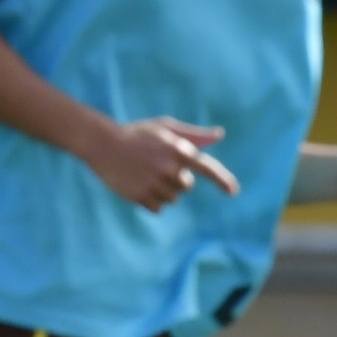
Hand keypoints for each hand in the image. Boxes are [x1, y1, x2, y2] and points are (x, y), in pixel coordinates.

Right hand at [74, 115, 236, 211]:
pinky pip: (158, 208)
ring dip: (163, 190)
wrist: (103, 144)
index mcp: (178, 150)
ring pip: (173, 199)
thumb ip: (193, 135)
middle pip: (187, 186)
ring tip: (145, 174)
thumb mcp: (165, 128)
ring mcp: (154, 184)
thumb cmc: (138, 134)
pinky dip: (152, 200)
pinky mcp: (140, 196)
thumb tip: (219, 135)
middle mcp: (169, 168)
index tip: (233, 191)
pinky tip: (138, 184)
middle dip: (177, 179)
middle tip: (157, 166)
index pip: (206, 168)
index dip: (222, 180)